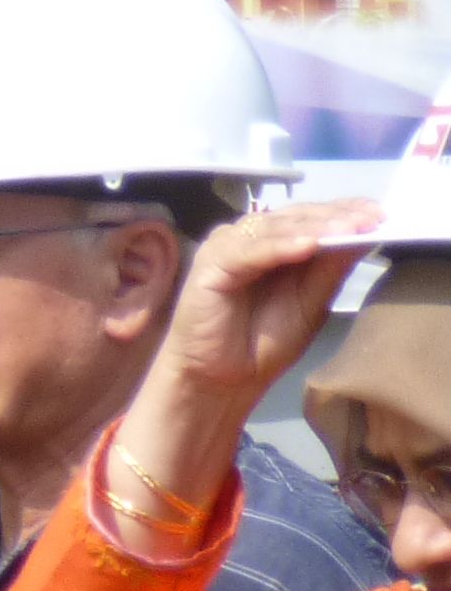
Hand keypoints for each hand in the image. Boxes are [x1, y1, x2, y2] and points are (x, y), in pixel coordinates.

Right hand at [167, 199, 384, 403]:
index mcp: (276, 243)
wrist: (222, 379)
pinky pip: (249, 251)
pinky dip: (279, 247)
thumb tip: (365, 236)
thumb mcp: (312, 303)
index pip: (312, 217)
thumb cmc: (263, 342)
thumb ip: (330, 269)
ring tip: (347, 229)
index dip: (345, 211)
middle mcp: (250, 238)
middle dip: (335, 217)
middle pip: (295, 216)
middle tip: (371, 219)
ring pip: (274, 228)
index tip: (382, 215)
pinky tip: (308, 246)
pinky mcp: (209, 265)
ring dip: (313, 227)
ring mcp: (227, 248)